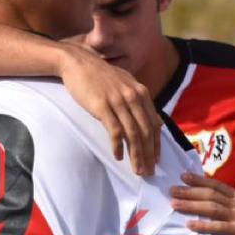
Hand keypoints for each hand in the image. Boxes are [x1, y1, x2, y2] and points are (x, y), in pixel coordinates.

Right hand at [57, 44, 159, 176]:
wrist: (78, 62)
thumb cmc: (100, 75)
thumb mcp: (126, 83)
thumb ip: (140, 101)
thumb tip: (156, 121)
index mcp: (141, 93)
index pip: (154, 124)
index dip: (156, 145)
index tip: (156, 160)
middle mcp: (133, 97)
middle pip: (145, 132)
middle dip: (148, 155)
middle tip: (149, 172)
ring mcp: (118, 101)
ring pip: (133, 134)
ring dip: (136, 155)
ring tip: (137, 170)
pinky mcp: (103, 106)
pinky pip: (114, 130)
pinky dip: (118, 146)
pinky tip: (118, 157)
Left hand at [170, 172, 234, 234]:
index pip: (219, 186)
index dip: (201, 181)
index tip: (186, 176)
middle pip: (210, 194)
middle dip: (189, 191)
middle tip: (172, 188)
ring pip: (211, 208)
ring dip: (191, 205)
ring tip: (173, 203)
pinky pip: (219, 227)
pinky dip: (203, 225)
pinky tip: (190, 225)